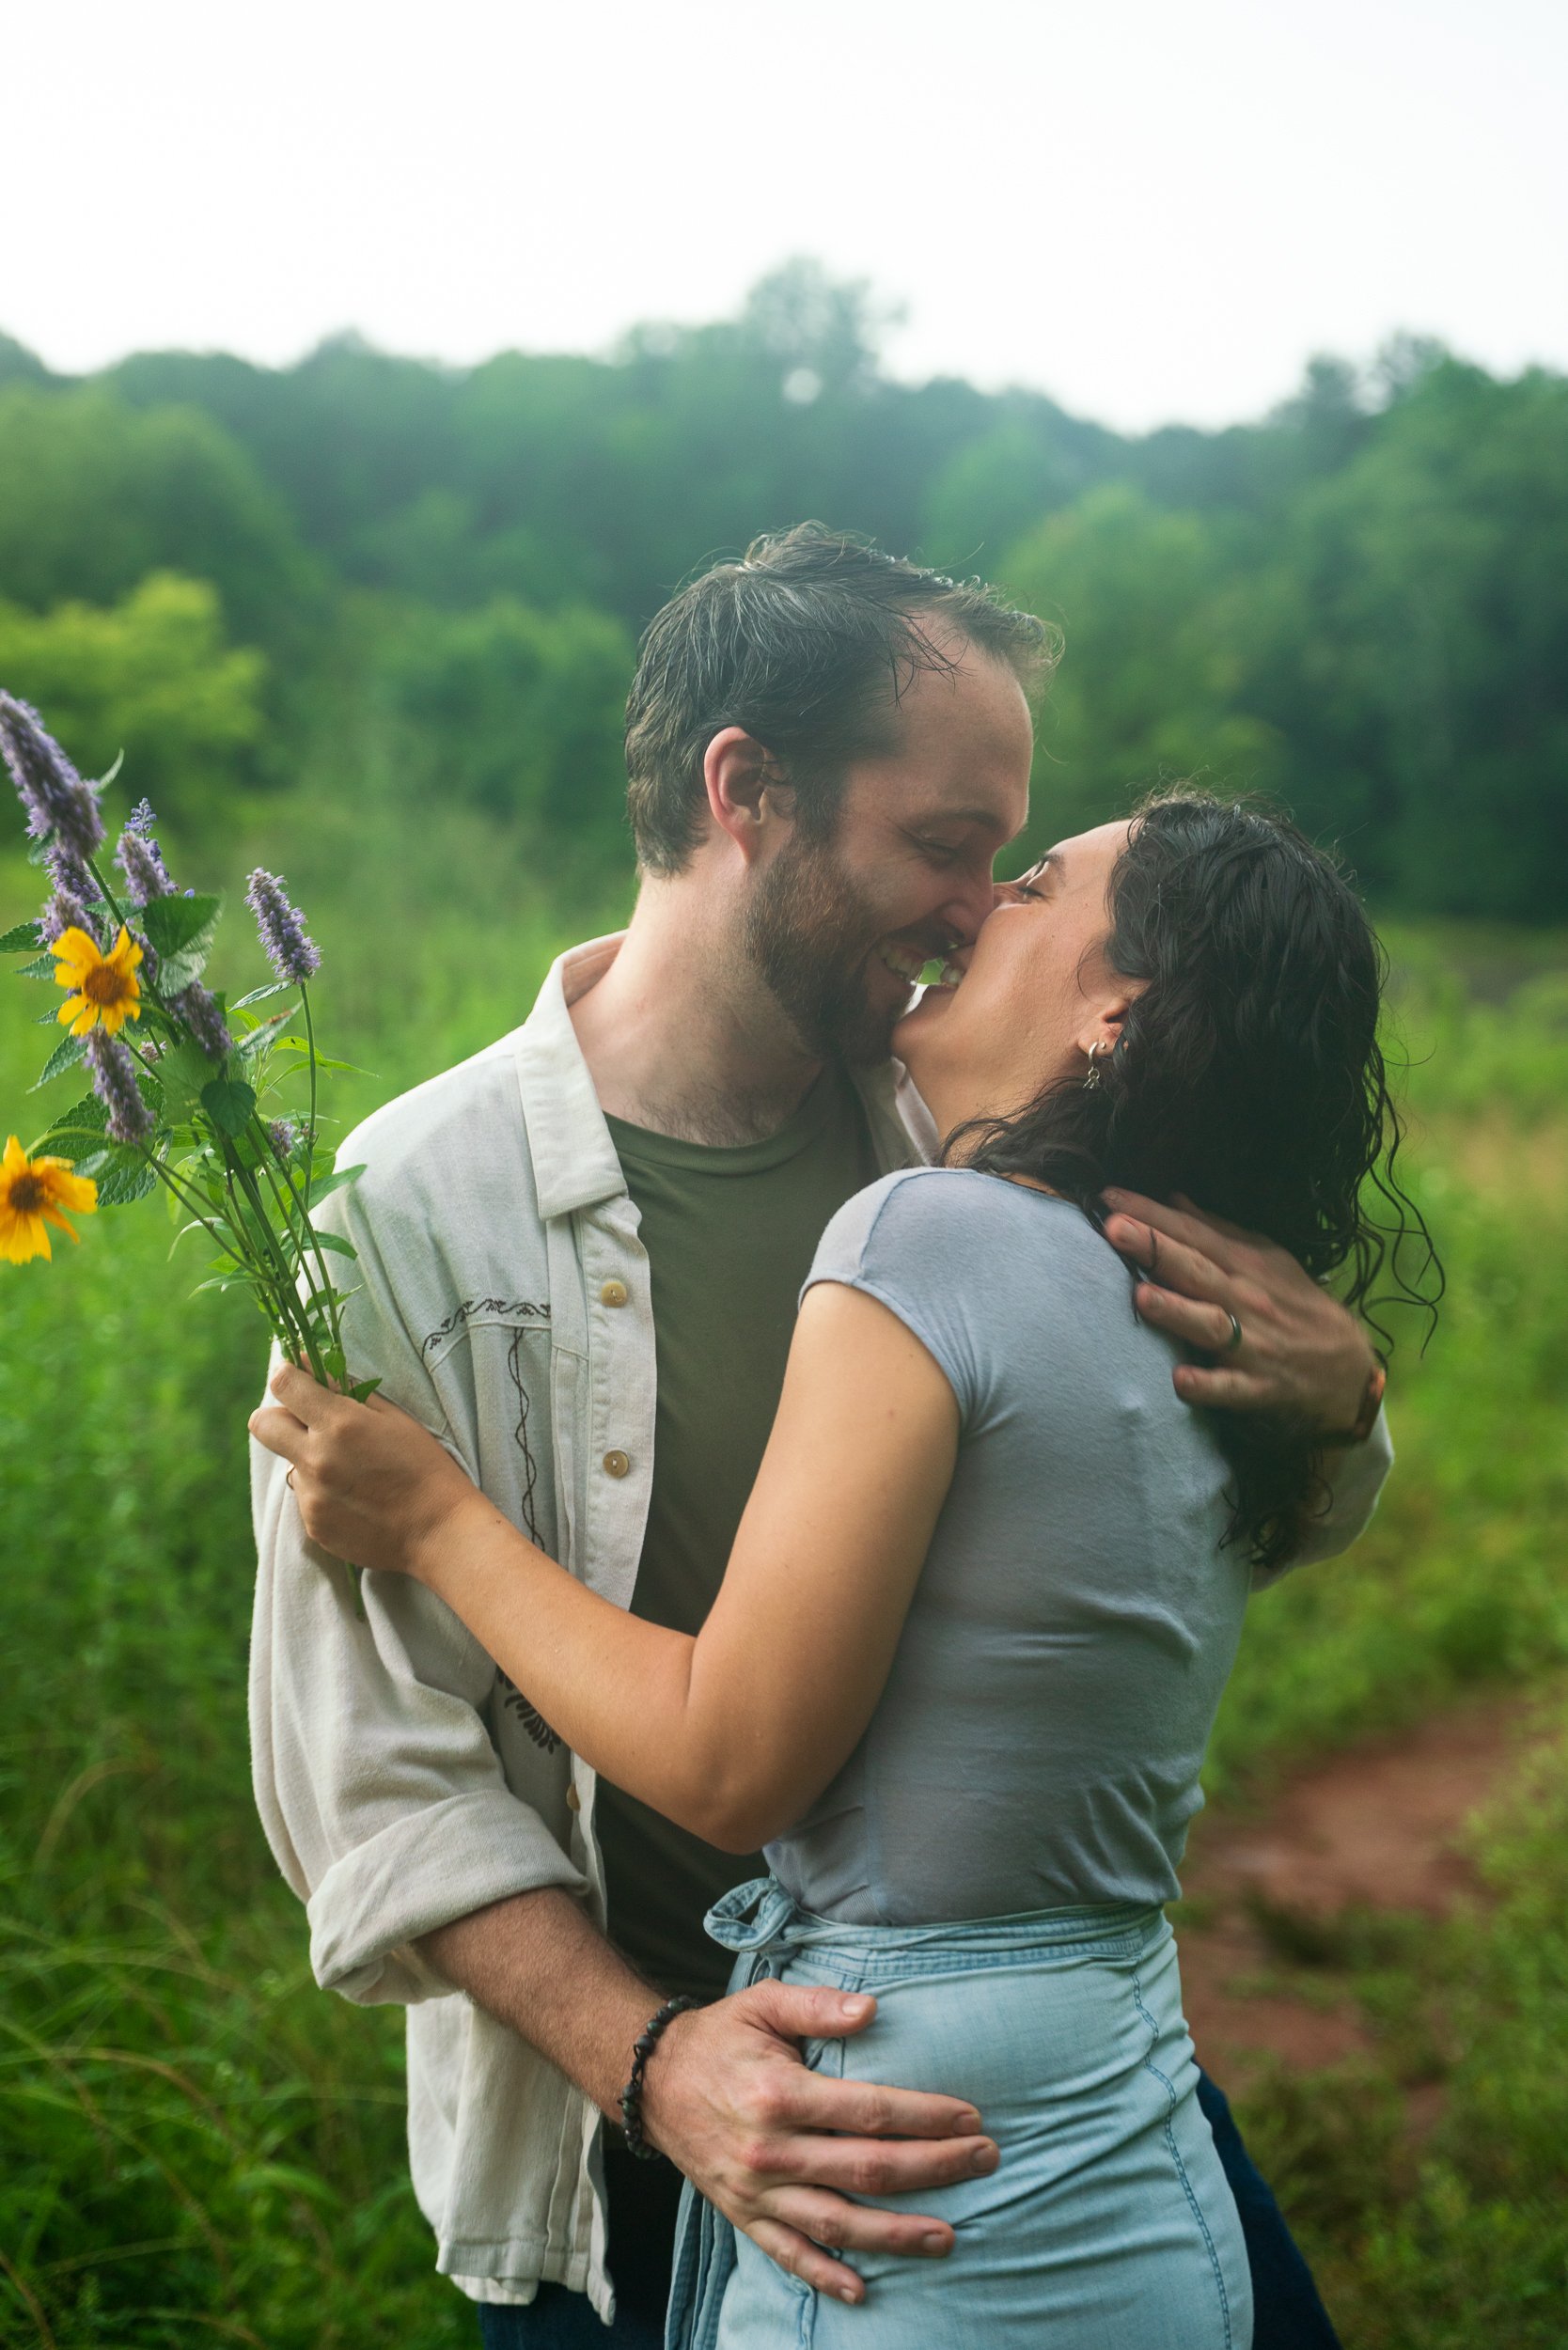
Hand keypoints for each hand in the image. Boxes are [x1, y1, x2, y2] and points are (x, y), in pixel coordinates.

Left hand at [249, 1363, 487, 1576]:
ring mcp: (312, 1496)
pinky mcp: (313, 1525)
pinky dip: (323, 1492)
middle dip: (278, 1416)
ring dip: (308, 1459)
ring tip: (351, 1472)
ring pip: (289, 1464)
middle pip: (261, 1424)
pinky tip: (356, 1499)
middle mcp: (317, 1459)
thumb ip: (350, 1392)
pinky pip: (305, 1497)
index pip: (283, 1384)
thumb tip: (314, 1368)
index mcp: (340, 1424)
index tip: (296, 1377)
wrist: (438, 1530)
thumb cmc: (425, 1466)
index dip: (287, 1375)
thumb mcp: (395, 1418)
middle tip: (306, 1422)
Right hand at [642, 1982, 997, 2303]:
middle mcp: (770, 2151)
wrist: (652, 2081)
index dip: (925, 2116)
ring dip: (897, 2235)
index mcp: (779, 2095)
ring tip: (949, 2237)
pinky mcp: (743, 2216)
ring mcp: (756, 2192)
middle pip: (867, 2170)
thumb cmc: (720, 2036)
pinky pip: (789, 2255)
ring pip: (838, 2224)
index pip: (869, 2111)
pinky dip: (825, 2277)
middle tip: (985, 2161)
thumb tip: (873, 2008)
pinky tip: (864, 2290)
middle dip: (934, 2168)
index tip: (970, 2117)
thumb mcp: (763, 2002)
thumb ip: (818, 2005)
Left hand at [1100, 1189, 1375, 1433]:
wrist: (1349, 1371)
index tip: (1108, 1198)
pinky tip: (1180, 1381)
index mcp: (1245, 1265)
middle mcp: (1247, 1300)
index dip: (1151, 1214)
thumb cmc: (1297, 1308)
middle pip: (1196, 1270)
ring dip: (1177, 1311)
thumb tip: (1173, 1198)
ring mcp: (1254, 1345)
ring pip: (1211, 1325)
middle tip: (1113, 1228)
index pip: (1192, 1234)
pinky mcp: (1260, 1388)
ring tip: (1141, 1296)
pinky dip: (1209, 1386)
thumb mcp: (1266, 1261)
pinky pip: (1231, 1389)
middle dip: (1156, 1248)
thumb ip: (1218, 1231)